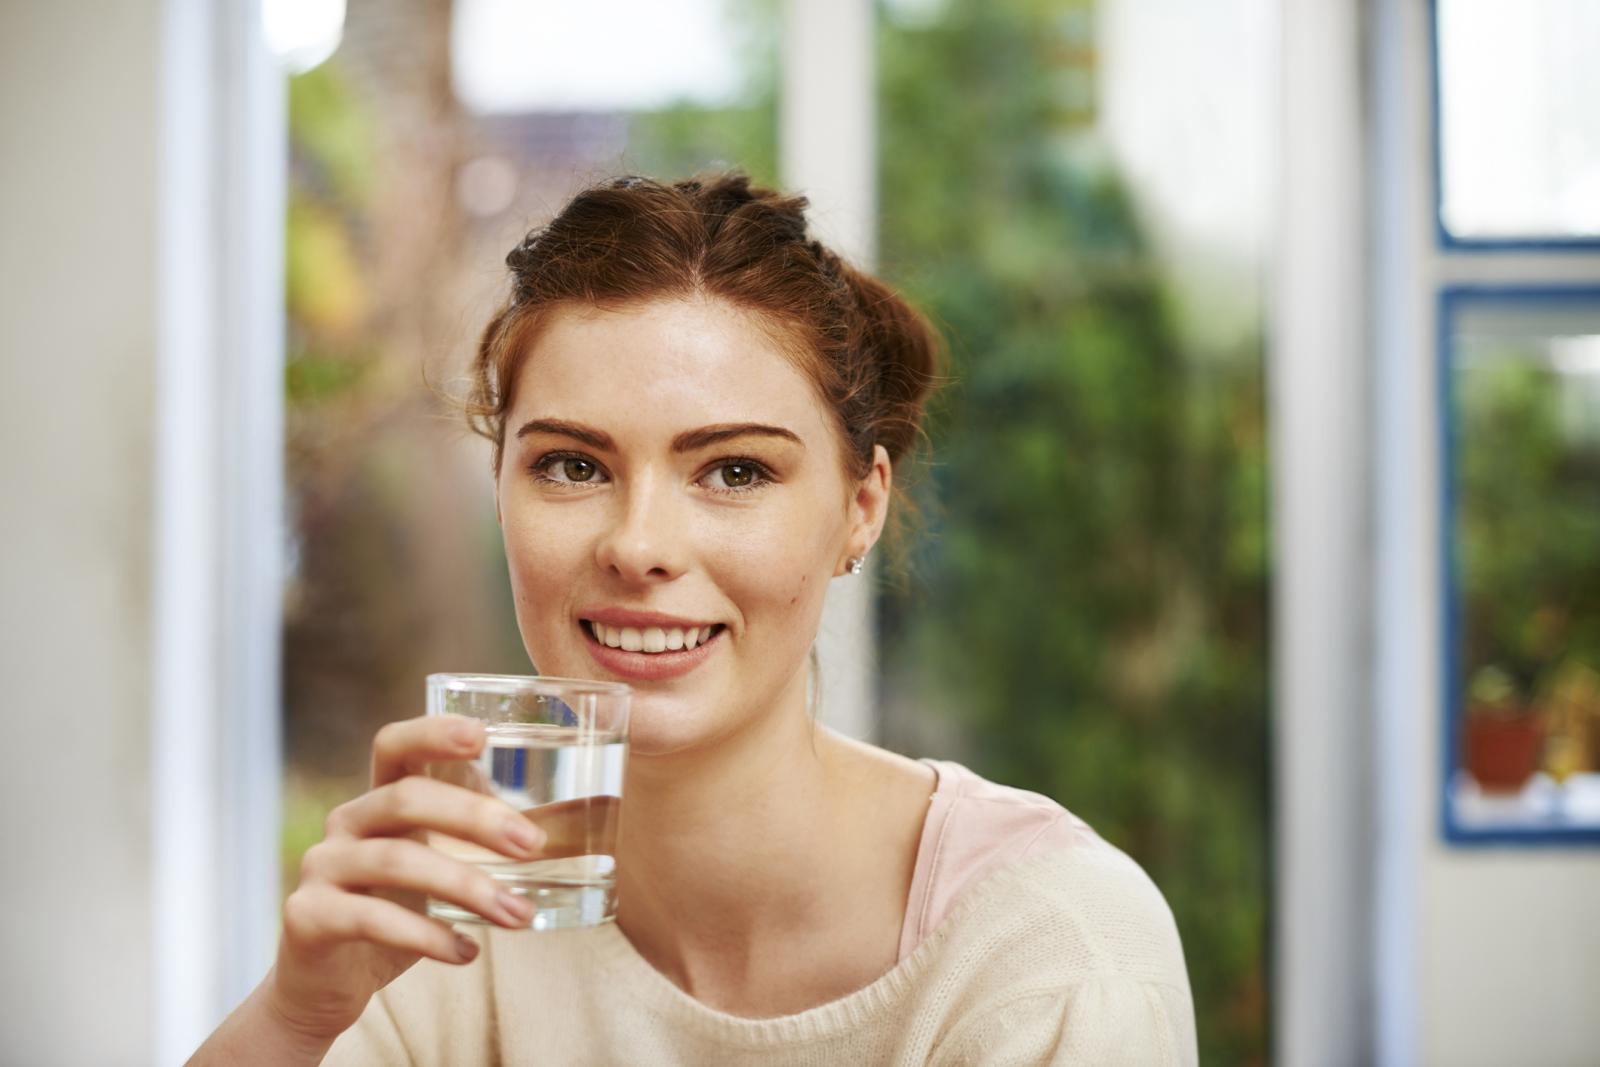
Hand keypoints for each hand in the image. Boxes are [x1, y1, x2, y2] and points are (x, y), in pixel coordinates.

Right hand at [263, 714, 545, 1047]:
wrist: (325, 984)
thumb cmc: (397, 910)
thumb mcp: (436, 865)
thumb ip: (479, 839)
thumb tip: (573, 822)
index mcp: (380, 799)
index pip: (395, 745)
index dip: (432, 733)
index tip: (482, 737)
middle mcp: (347, 822)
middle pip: (406, 798)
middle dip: (475, 818)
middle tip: (531, 844)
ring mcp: (322, 867)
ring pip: (396, 861)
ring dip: (467, 887)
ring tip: (519, 916)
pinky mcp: (308, 917)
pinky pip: (371, 919)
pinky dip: (427, 936)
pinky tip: (467, 952)